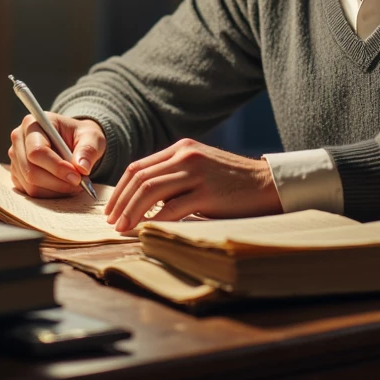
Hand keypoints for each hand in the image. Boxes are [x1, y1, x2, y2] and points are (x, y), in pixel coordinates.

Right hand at [10, 113, 105, 197]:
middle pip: (31, 171)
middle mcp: (19, 139)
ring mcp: (16, 158)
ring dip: (56, 190)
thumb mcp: (92, 137)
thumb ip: (88, 150)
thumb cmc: (81, 136)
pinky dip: (50, 194)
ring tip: (74, 184)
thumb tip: (82, 168)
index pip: (37, 151)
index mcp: (33, 123)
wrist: (73, 141)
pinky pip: (30, 192)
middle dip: (57, 182)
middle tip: (79, 184)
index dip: (56, 167)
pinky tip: (63, 186)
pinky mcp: (17, 174)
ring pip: (31, 185)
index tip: (77, 176)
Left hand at [104, 139, 282, 232]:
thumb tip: (146, 200)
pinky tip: (146, 230)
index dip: (120, 189)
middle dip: (120, 202)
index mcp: (181, 149)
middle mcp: (186, 156)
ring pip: (150, 190)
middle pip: (139, 177)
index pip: (138, 167)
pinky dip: (154, 220)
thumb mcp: (200, 170)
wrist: (268, 184)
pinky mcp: (208, 192)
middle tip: (111, 221)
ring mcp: (196, 173)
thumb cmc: (232, 183)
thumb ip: (175, 177)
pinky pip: (172, 207)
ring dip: (131, 211)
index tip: (112, 209)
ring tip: (122, 228)